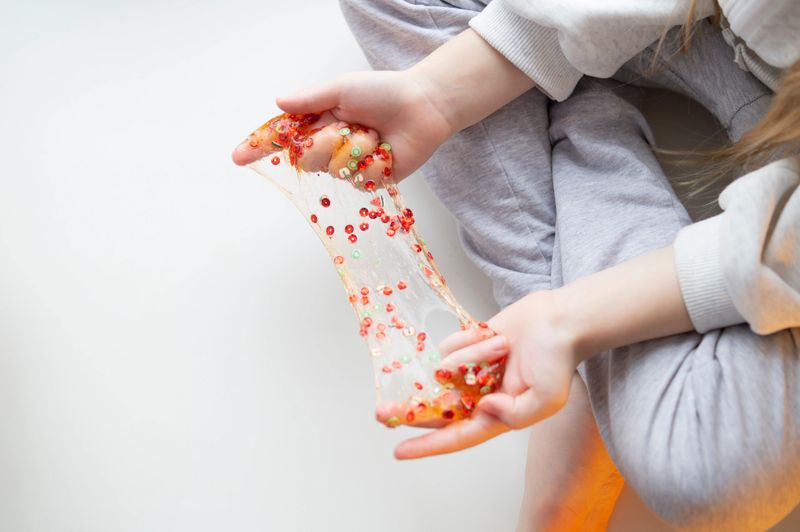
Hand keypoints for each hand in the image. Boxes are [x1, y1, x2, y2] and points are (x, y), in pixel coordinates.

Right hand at [233, 29, 535, 179]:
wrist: (422, 106)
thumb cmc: (383, 92)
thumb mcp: (342, 88)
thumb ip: (310, 99)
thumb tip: (279, 103)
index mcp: (317, 123)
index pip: (281, 139)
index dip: (258, 148)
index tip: (237, 156)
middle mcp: (328, 147)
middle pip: (305, 159)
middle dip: (325, 143)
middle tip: (348, 127)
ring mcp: (348, 166)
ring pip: (334, 170)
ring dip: (356, 149)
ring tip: (375, 135)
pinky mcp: (369, 181)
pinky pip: (360, 180)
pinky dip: (375, 162)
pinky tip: (387, 151)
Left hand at [394, 290, 578, 458]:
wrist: (558, 318)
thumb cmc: (558, 358)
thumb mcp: (546, 398)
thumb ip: (513, 413)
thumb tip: (483, 407)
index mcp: (498, 415)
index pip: (457, 436)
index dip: (427, 446)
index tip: (398, 451)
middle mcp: (481, 395)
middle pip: (436, 410)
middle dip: (410, 411)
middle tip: (382, 411)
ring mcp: (472, 371)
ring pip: (447, 370)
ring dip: (471, 355)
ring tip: (502, 346)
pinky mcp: (467, 347)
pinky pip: (452, 346)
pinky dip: (470, 340)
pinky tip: (494, 336)